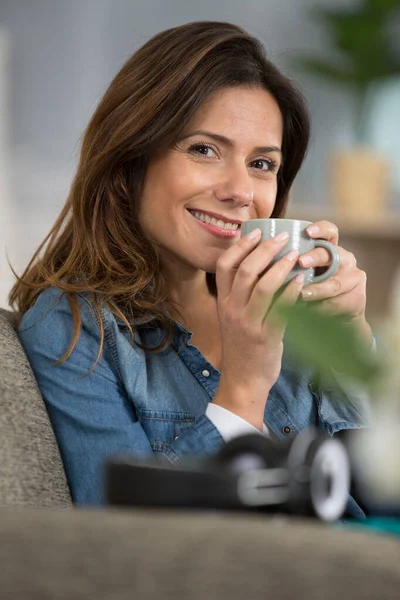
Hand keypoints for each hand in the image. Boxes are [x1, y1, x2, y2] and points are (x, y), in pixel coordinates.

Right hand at [212, 229, 304, 428]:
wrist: (242, 380)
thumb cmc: (241, 346)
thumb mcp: (231, 317)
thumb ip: (238, 294)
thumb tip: (256, 264)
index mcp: (223, 302)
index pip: (224, 265)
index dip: (240, 245)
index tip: (256, 231)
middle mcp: (232, 310)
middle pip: (245, 270)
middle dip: (265, 249)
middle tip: (283, 237)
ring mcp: (248, 323)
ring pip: (263, 286)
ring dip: (282, 266)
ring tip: (296, 255)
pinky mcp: (266, 336)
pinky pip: (281, 309)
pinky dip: (292, 292)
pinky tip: (302, 281)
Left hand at [298, 220, 373, 346]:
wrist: (333, 319)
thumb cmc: (309, 292)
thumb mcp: (298, 276)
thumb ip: (287, 266)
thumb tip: (259, 259)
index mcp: (329, 249)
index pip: (329, 232)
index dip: (321, 229)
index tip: (307, 231)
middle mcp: (343, 259)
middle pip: (330, 254)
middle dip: (315, 257)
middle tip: (301, 261)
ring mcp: (352, 277)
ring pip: (335, 282)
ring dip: (317, 288)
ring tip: (302, 294)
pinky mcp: (356, 297)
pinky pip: (337, 302)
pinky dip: (321, 307)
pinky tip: (310, 311)